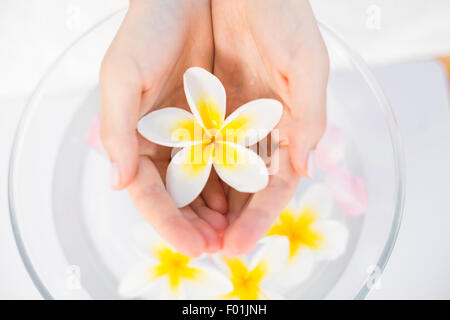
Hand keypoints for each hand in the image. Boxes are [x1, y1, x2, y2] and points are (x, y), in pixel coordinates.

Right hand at [100, 0, 226, 256]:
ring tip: (237, 232)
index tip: (193, 247)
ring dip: (222, 211)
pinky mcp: (220, 120)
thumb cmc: (147, 32)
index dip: (169, 224)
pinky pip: (230, 159)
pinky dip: (238, 181)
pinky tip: (248, 198)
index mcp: (137, 139)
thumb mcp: (122, 78)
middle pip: (181, 197)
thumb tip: (118, 184)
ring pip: (208, 184)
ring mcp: (195, 133)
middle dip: (199, 225)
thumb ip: (117, 132)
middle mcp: (166, 142)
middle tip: (221, 246)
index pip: (150, 194)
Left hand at [211, 0, 328, 254]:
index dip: (261, 217)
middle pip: (246, 186)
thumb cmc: (282, 15)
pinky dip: (191, 170)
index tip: (240, 243)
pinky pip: (198, 144)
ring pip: (220, 172)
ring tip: (192, 234)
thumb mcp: (304, 64)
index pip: (276, 184)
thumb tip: (304, 169)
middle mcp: (259, 128)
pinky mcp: (207, 105)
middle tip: (212, 248)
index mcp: (289, 125)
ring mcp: (232, 118)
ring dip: (208, 204)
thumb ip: (309, 117)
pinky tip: (178, 194)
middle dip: (231, 220)